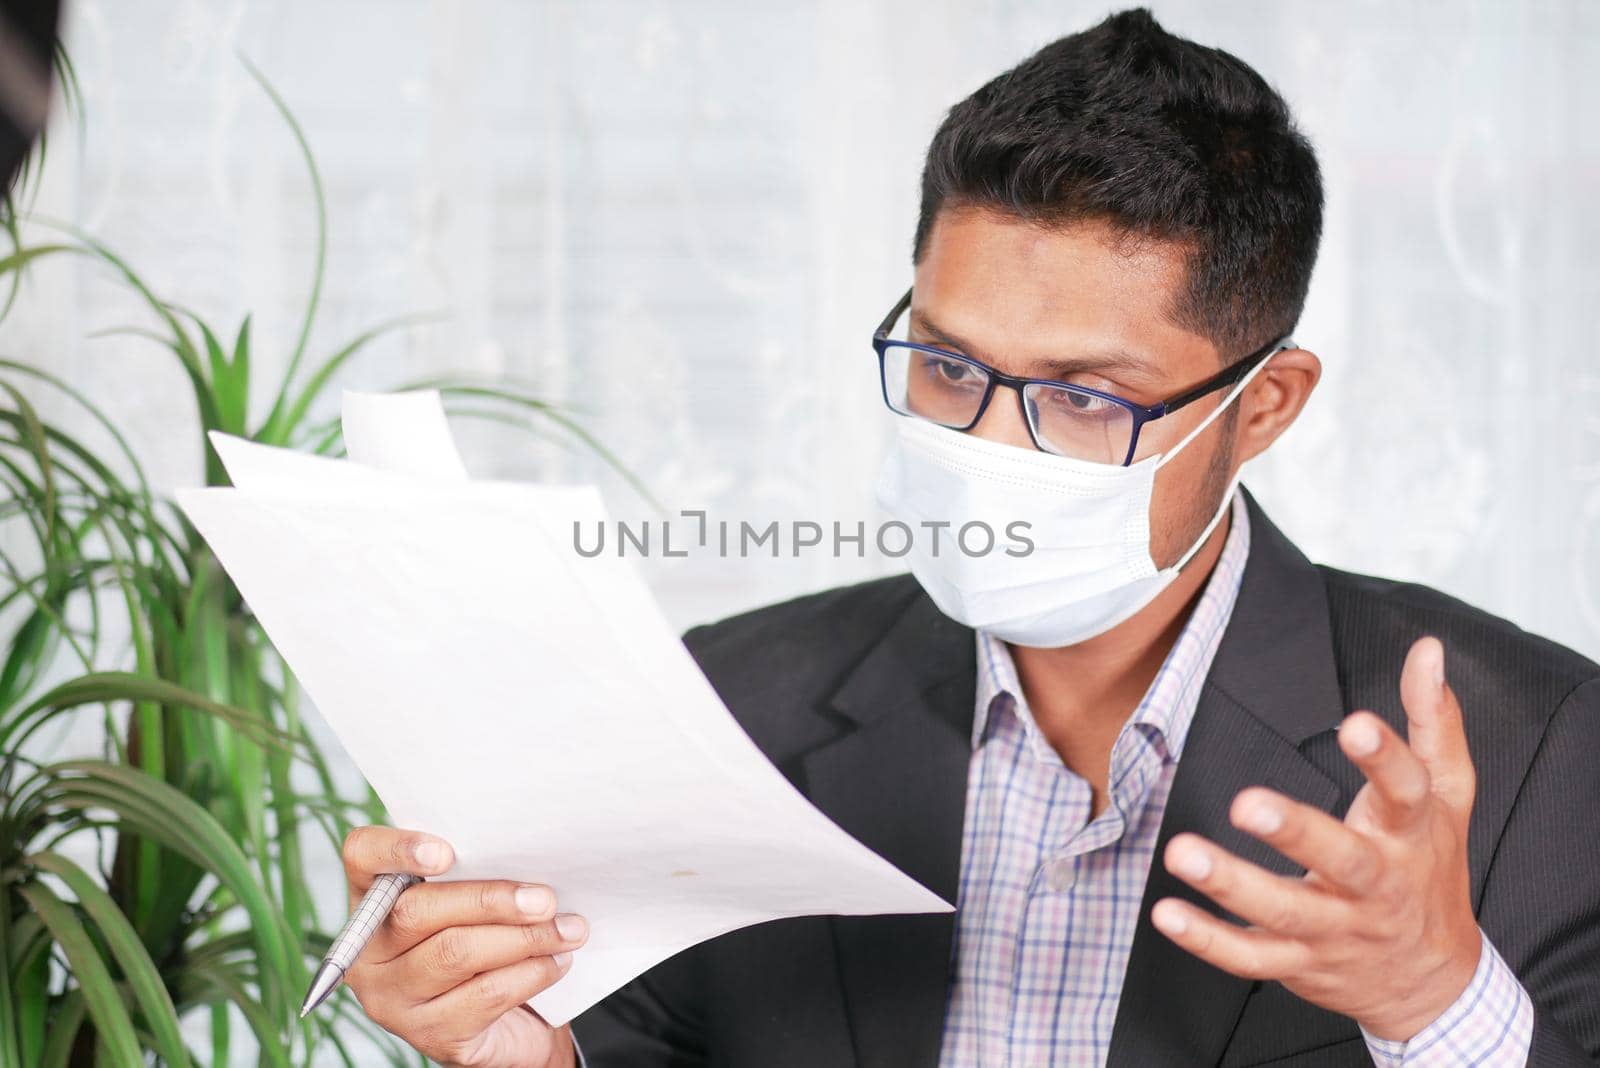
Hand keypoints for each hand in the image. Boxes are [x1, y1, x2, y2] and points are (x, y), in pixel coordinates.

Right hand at [339, 826, 589, 1066]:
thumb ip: (479, 872)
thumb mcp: (474, 902)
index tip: (446, 852)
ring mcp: (394, 1000)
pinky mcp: (432, 1036)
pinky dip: (532, 972)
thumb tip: (527, 852)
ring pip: (455, 954)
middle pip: (416, 911)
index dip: (396, 849)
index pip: (362, 857)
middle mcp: (370, 953)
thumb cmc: (486, 941)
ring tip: (568, 929)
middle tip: (544, 898)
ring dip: (524, 938)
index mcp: (373, 900)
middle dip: (489, 900)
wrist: (505, 1024)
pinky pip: (485, 995)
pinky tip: (557, 960)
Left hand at [1150, 636, 1481, 1040]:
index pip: (1407, 793)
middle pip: (1342, 861)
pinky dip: (1208, 940)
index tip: (1355, 723)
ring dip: (1232, 886)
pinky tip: (1167, 912)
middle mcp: (1375, 885)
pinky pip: (1251, 957)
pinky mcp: (1300, 963)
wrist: (1431, 981)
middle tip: (1244, 804)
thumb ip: (1434, 722)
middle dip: (1295, 833)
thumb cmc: (1429, 868)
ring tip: (1181, 852)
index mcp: (1411, 835)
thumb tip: (1428, 651)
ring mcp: (1337, 929)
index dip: (1385, 759)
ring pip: (1286, 912)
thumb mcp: (1447, 796)